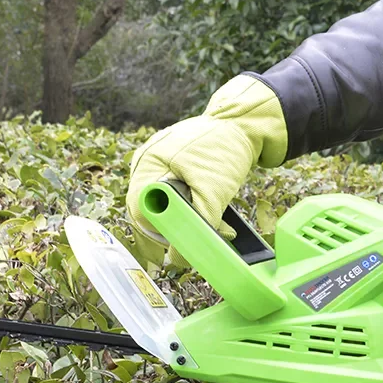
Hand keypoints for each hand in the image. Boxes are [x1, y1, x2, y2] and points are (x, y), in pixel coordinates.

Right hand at [125, 76, 286, 265]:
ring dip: (183, 219)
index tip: (182, 242)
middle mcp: (144, 162)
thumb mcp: (213, 192)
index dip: (158, 233)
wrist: (242, 123)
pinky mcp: (168, 165)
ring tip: (212, 224)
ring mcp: (155, 162)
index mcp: (148, 163)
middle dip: (173, 228)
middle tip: (199, 236)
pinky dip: (187, 206)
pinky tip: (207, 210)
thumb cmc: (226, 150)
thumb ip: (196, 226)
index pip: (139, 211)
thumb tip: (178, 259)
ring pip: (159, 204)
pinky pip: (169, 193)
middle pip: (147, 210)